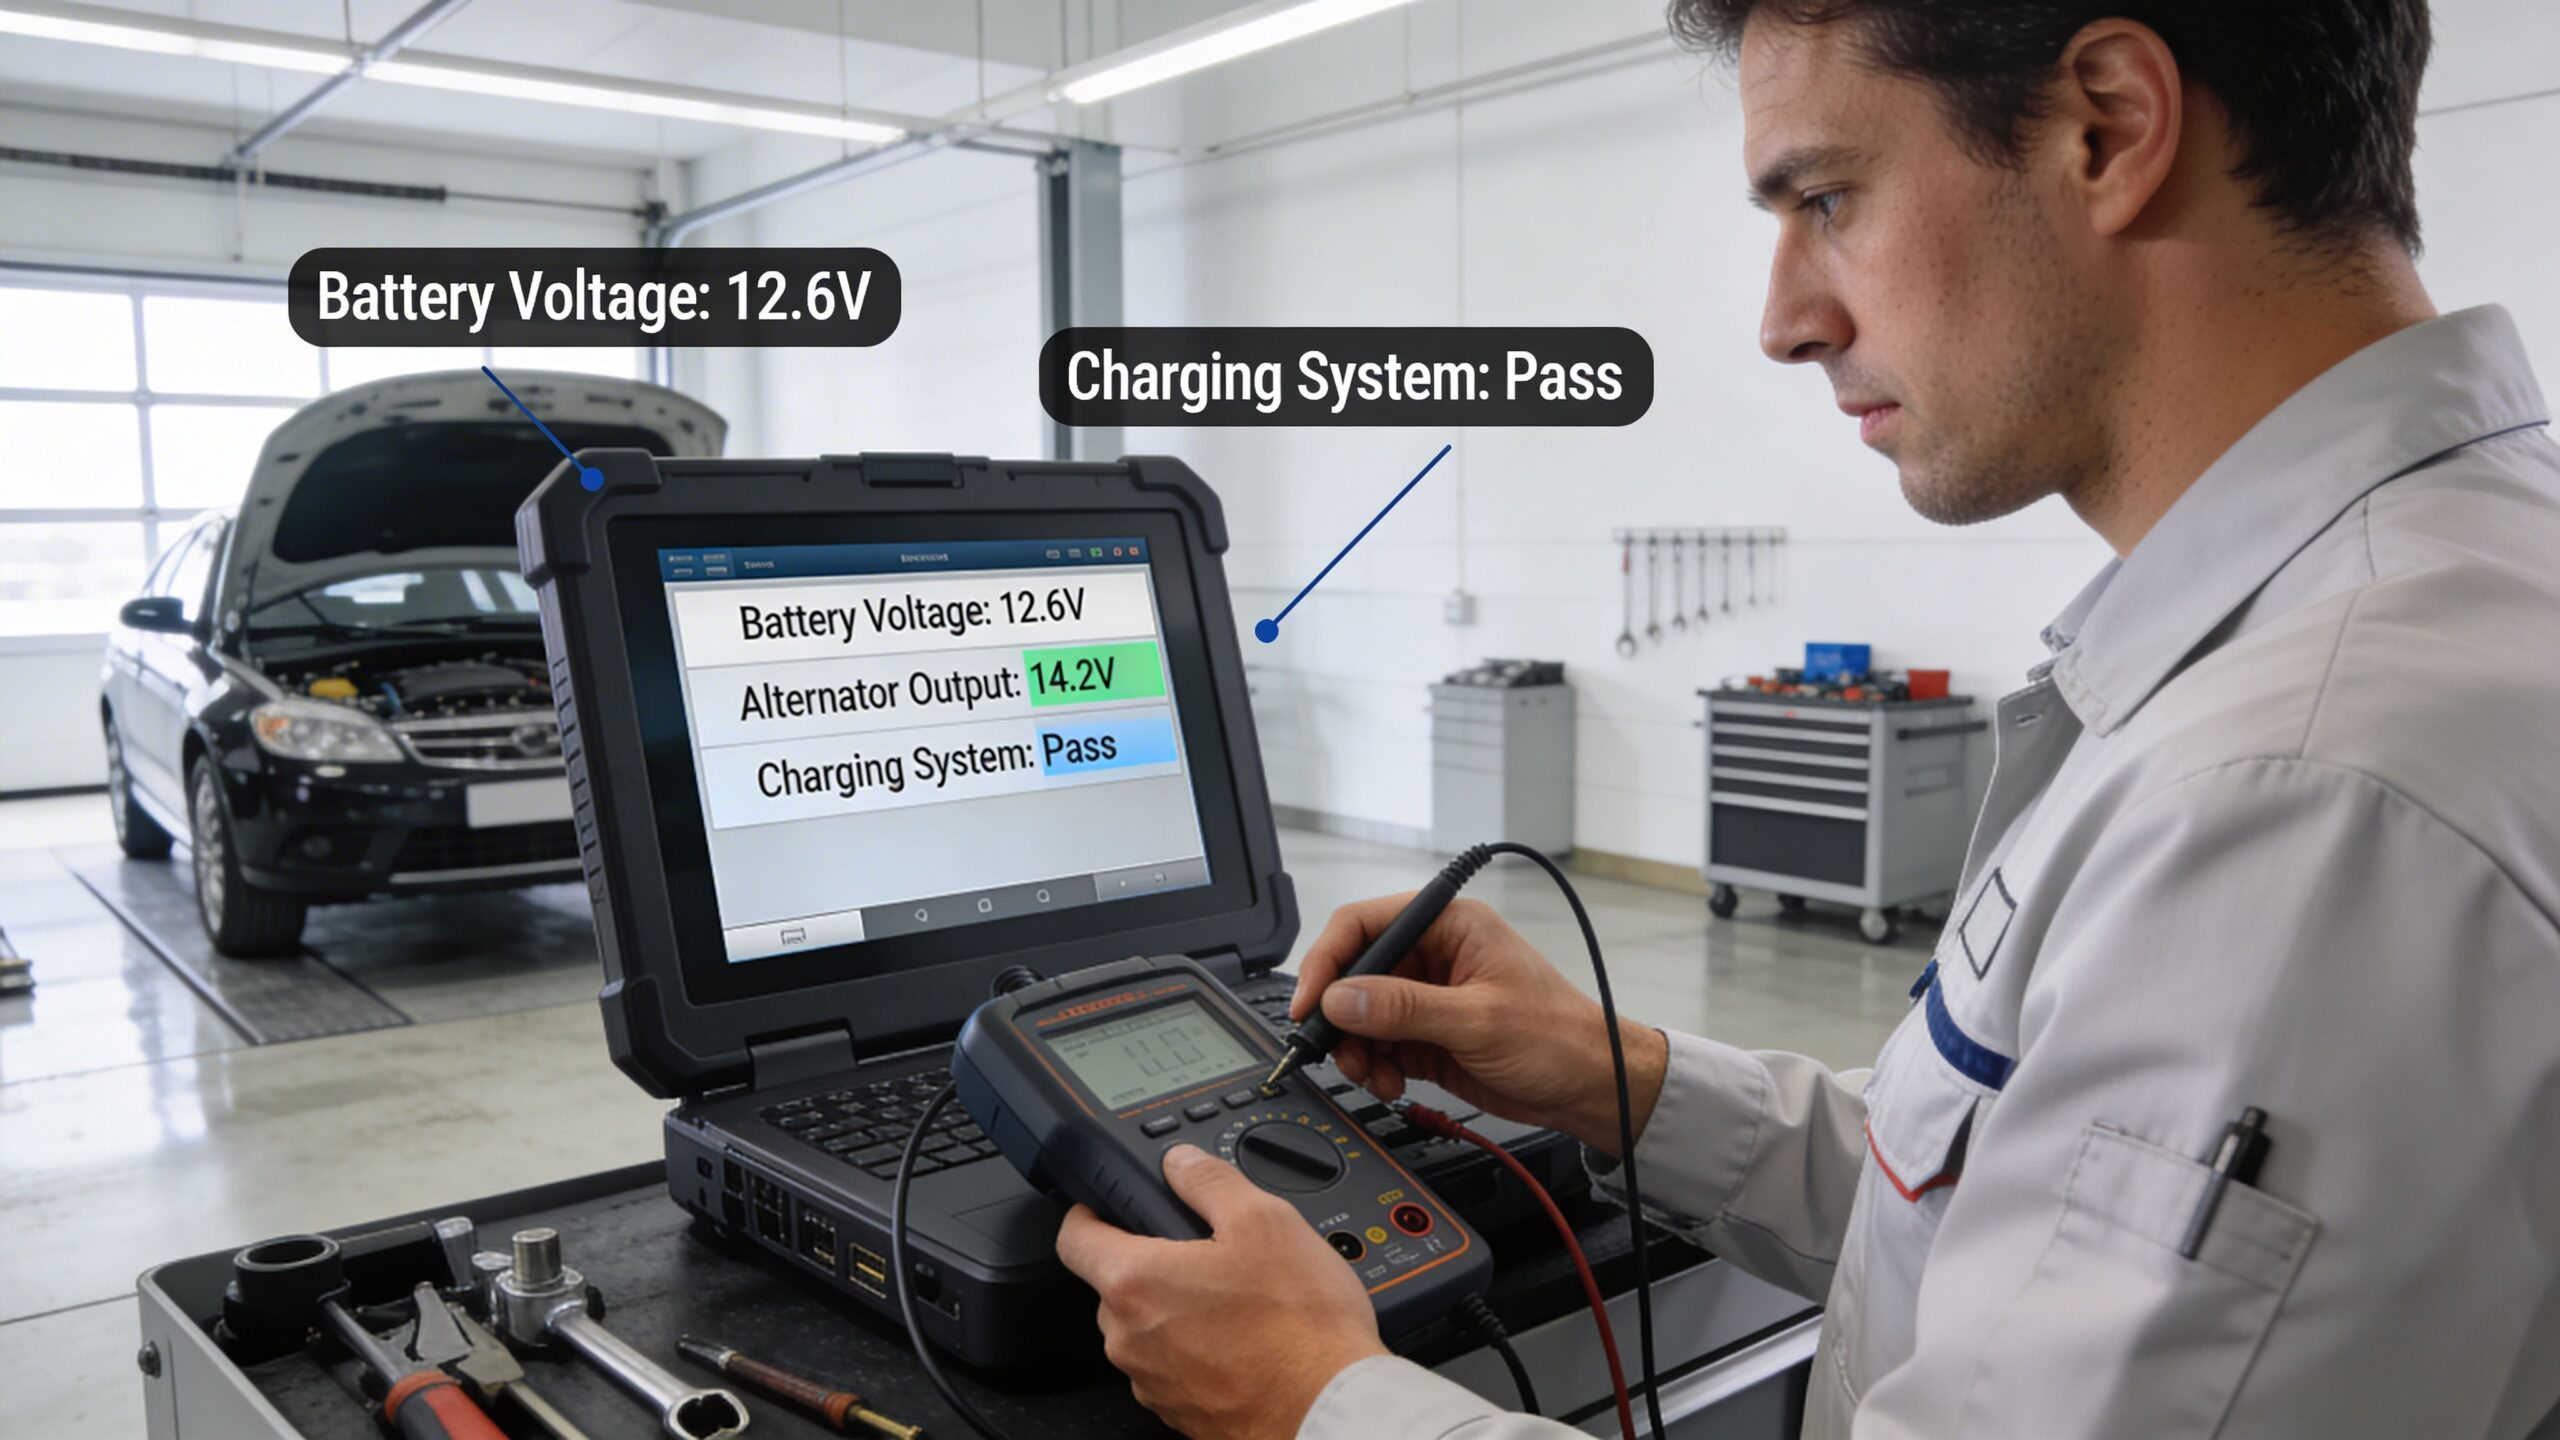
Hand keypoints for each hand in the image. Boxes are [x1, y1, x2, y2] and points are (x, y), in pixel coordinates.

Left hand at [1055, 1145, 1385, 1439]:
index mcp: (1136, 1282)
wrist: (1327, 1412)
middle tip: (1206, 1257)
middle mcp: (1129, 1339)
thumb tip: (1181, 1163)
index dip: (1088, 1212)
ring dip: (1178, 1314)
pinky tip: (1246, 1344)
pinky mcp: (1180, 1414)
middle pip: (1114, 1286)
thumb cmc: (1299, 1327)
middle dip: (1152, 1266)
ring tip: (1238, 1305)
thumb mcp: (1265, 1221)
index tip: (1106, 1208)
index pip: (1073, 1237)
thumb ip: (1210, 1182)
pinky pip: (1173, 1370)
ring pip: (1146, 1331)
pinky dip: (1199, 1354)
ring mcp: (1152, 1383)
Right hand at [1291, 894, 1667, 1154]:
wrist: (1588, 1087)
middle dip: (1340, 1016)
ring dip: (1356, 1048)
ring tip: (1372, 1075)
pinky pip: (1377, 1045)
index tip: (1311, 1004)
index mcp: (1448, 925)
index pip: (1364, 925)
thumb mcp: (1478, 1019)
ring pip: (1360, 1015)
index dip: (1327, 961)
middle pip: (1354, 973)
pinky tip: (1389, 1083)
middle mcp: (1432, 955)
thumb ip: (1405, 1008)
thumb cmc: (1558, 1036)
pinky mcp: (1425, 1035)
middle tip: (1335, 1050)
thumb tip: (1341, 999)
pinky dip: (1373, 1067)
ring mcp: (1426, 997)